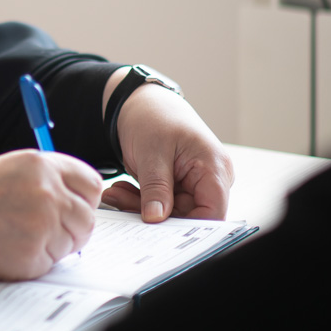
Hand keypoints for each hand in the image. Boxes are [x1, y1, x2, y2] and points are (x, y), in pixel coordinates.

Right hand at [0, 150, 102, 280]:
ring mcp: (42, 227)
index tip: (72, 205)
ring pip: (70, 245)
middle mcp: (47, 194)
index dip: (82, 198)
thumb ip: (41, 179)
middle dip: (71, 227)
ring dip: (52, 246)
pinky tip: (6, 249)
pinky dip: (33, 262)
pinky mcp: (31, 258)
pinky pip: (49, 265)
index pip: (90, 183)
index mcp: (40, 165)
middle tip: (43, 229)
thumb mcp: (4, 167)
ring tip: (15, 236)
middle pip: (86, 219)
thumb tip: (67, 197)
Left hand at [102, 85, 233, 222]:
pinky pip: (160, 203)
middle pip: (189, 215)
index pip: (213, 212)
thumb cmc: (153, 116)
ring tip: (115, 192)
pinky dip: (139, 200)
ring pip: (171, 212)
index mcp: (214, 168)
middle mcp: (209, 178)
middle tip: (120, 201)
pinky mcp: (176, 186)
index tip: (157, 227)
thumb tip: (157, 218)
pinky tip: (121, 189)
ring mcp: (193, 183)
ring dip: (140, 206)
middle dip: (154, 213)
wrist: (140, 103)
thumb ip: (156, 187)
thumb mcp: (152, 152)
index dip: (189, 225)